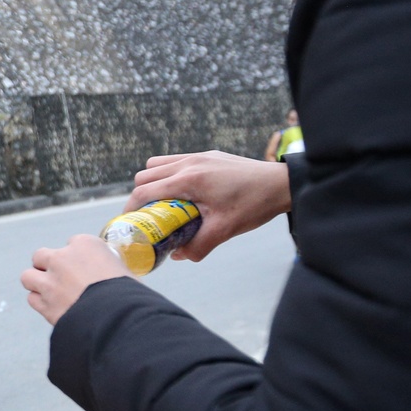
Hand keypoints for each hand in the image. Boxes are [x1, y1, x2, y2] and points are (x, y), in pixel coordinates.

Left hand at [21, 235, 128, 325]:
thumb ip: (110, 269)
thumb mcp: (123, 271)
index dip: (78, 258)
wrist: (118, 318)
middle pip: (41, 256)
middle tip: (59, 277)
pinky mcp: (45, 304)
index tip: (84, 267)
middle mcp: (63, 259)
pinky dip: (40, 302)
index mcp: (85, 245)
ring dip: (37, 283)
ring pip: (28, 276)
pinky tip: (52, 306)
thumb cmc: (129, 294)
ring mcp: (50, 282)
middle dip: (47, 265)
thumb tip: (111, 277)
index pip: (73, 244)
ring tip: (50, 291)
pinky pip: (32, 299)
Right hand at [125, 151, 291, 262]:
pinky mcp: (207, 155)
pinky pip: (175, 161)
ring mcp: (198, 156)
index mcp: (189, 179)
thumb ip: (198, 246)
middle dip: (140, 196)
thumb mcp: (224, 230)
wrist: (280, 184)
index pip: (145, 190)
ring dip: (153, 183)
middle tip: (148, 217)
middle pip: (145, 176)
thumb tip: (178, 255)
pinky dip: (169, 175)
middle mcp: (189, 163)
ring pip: (157, 165)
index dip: (131, 208)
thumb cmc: (253, 205)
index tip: (130, 222)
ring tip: (164, 204)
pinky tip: (183, 193)